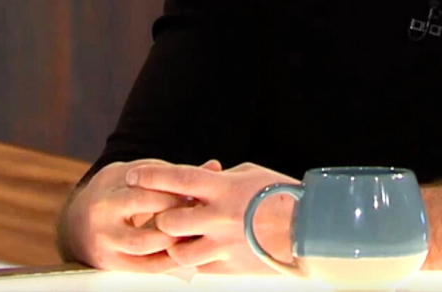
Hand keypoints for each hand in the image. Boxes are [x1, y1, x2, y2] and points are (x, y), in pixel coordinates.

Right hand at [60, 158, 221, 271]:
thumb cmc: (118, 191)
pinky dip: (168, 261)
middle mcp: (104, 211)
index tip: (200, 192)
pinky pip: (144, 267)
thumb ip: (174, 174)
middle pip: (150, 210)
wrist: (77, 222)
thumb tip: (215, 166)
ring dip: (175, 238)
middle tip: (200, 213)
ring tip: (194, 232)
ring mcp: (105, 240)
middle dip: (179, 212)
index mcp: (112, 183)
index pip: (152, 183)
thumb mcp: (139, 174)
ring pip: (147, 242)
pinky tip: (184, 253)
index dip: (179, 189)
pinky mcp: (109, 264)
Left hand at [127, 161, 298, 273]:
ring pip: (178, 251)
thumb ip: (221, 179)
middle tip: (163, 214)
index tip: (134, 175)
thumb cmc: (282, 195)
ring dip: (175, 244)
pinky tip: (202, 251)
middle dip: (162, 217)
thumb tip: (202, 179)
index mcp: (222, 188)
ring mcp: (221, 245)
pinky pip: (199, 267)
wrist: (308, 229)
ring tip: (180, 238)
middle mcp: (217, 217)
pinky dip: (196, 259)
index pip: (177, 179)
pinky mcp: (228, 266)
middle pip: (169, 220)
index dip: (152, 176)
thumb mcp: (250, 175)